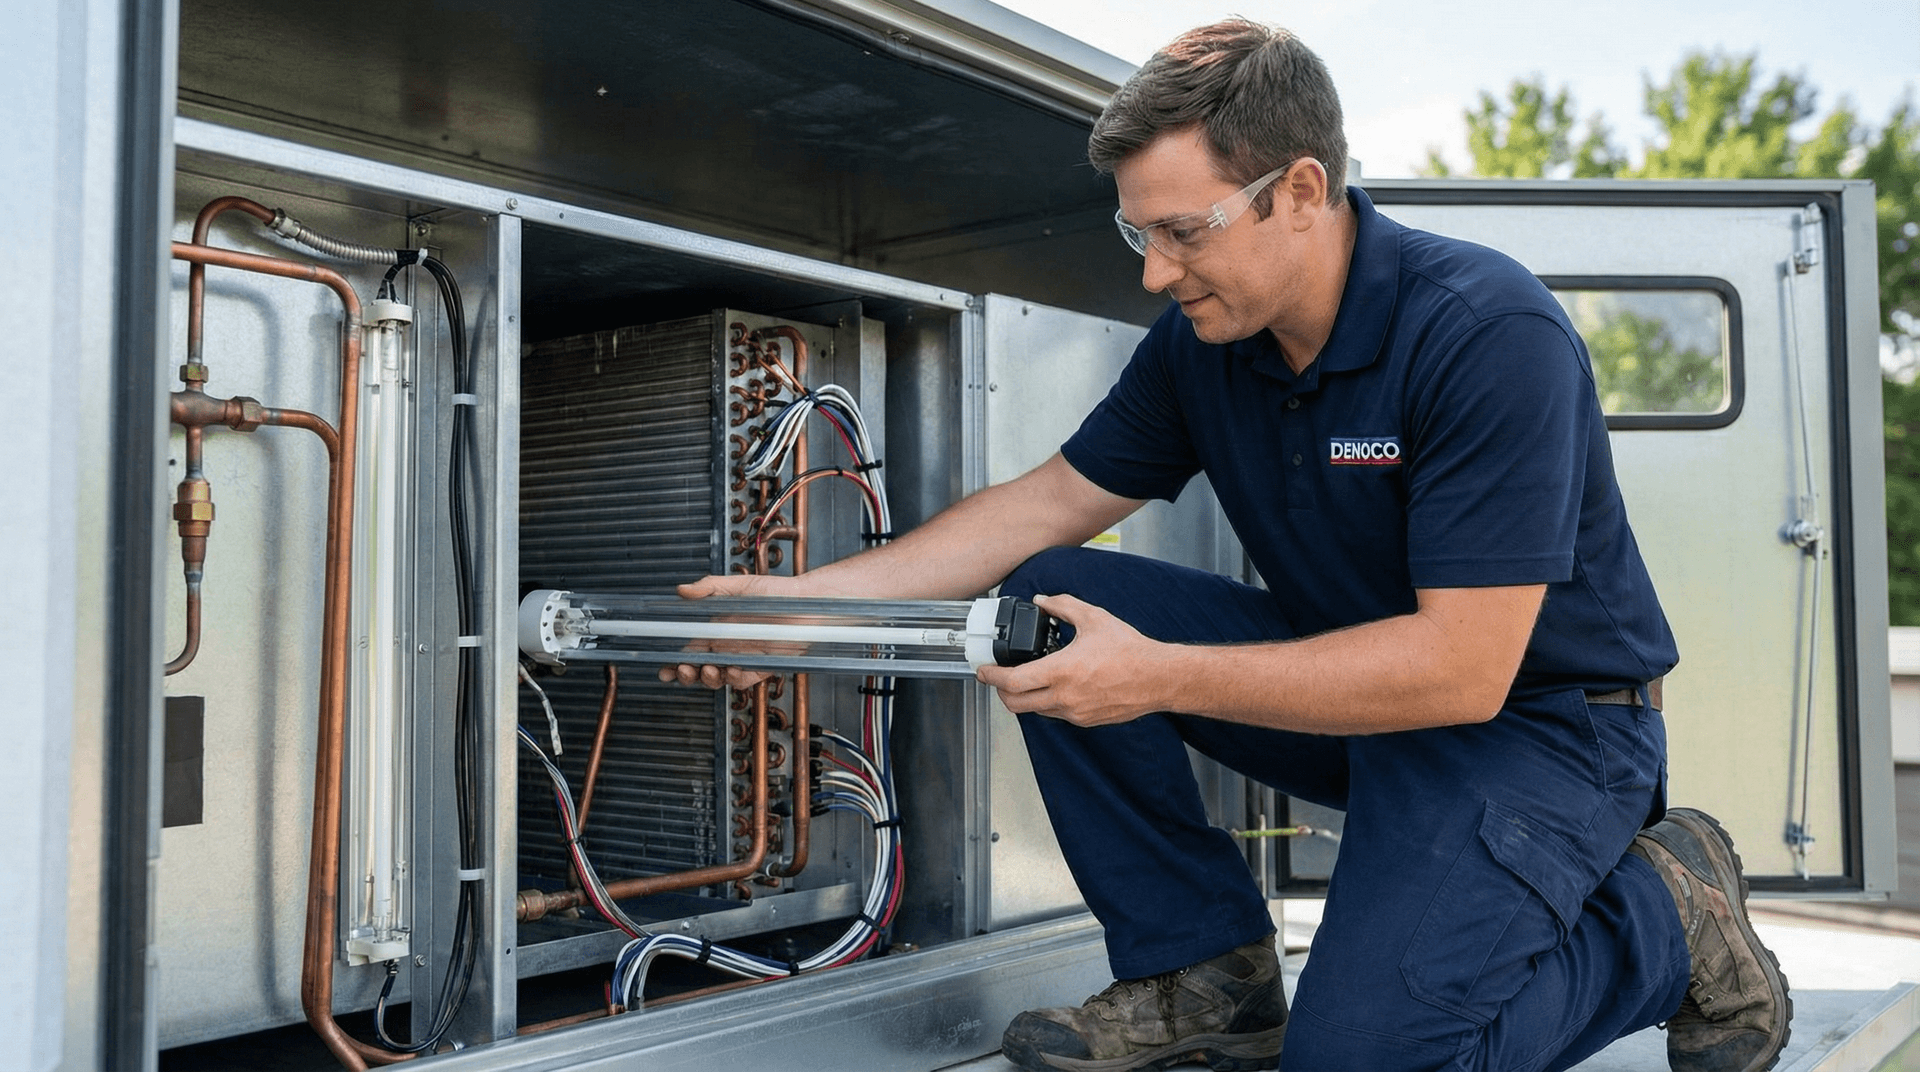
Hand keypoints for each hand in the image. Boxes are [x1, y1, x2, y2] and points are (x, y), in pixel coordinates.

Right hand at [656, 574, 807, 689]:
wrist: (808, 602)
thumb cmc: (778, 593)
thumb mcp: (740, 586)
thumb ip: (710, 588)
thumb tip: (681, 590)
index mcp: (718, 632)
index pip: (690, 651)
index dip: (675, 664)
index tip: (664, 670)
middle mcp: (729, 648)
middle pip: (700, 671)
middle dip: (688, 675)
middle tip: (684, 670)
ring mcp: (745, 659)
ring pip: (719, 678)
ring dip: (708, 678)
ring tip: (707, 670)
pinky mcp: (763, 667)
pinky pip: (745, 679)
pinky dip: (735, 678)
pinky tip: (730, 669)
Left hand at [974, 593, 1169, 726]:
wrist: (1158, 678)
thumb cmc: (1130, 650)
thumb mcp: (1093, 618)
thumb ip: (1063, 606)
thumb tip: (1043, 600)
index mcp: (1061, 671)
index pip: (1011, 682)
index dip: (991, 677)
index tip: (983, 670)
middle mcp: (1064, 697)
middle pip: (1015, 704)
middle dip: (1001, 692)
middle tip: (998, 679)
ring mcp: (1074, 713)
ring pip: (1035, 711)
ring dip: (1025, 698)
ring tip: (1028, 680)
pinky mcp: (1086, 721)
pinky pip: (1056, 714)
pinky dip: (1047, 703)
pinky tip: (1055, 687)